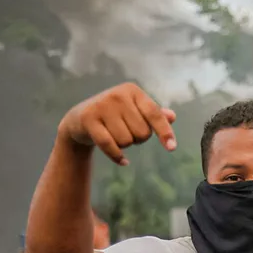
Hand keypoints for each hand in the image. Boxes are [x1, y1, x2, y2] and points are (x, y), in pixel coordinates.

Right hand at [58, 83, 176, 165]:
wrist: (80, 119)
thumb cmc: (115, 116)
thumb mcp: (135, 112)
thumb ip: (155, 115)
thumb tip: (172, 116)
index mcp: (133, 91)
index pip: (154, 114)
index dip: (164, 132)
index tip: (172, 148)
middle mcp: (118, 95)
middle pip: (142, 132)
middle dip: (138, 139)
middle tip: (126, 133)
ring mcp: (102, 106)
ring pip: (127, 141)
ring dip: (124, 145)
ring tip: (115, 136)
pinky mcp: (88, 119)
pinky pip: (110, 145)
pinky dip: (117, 157)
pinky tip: (123, 162)